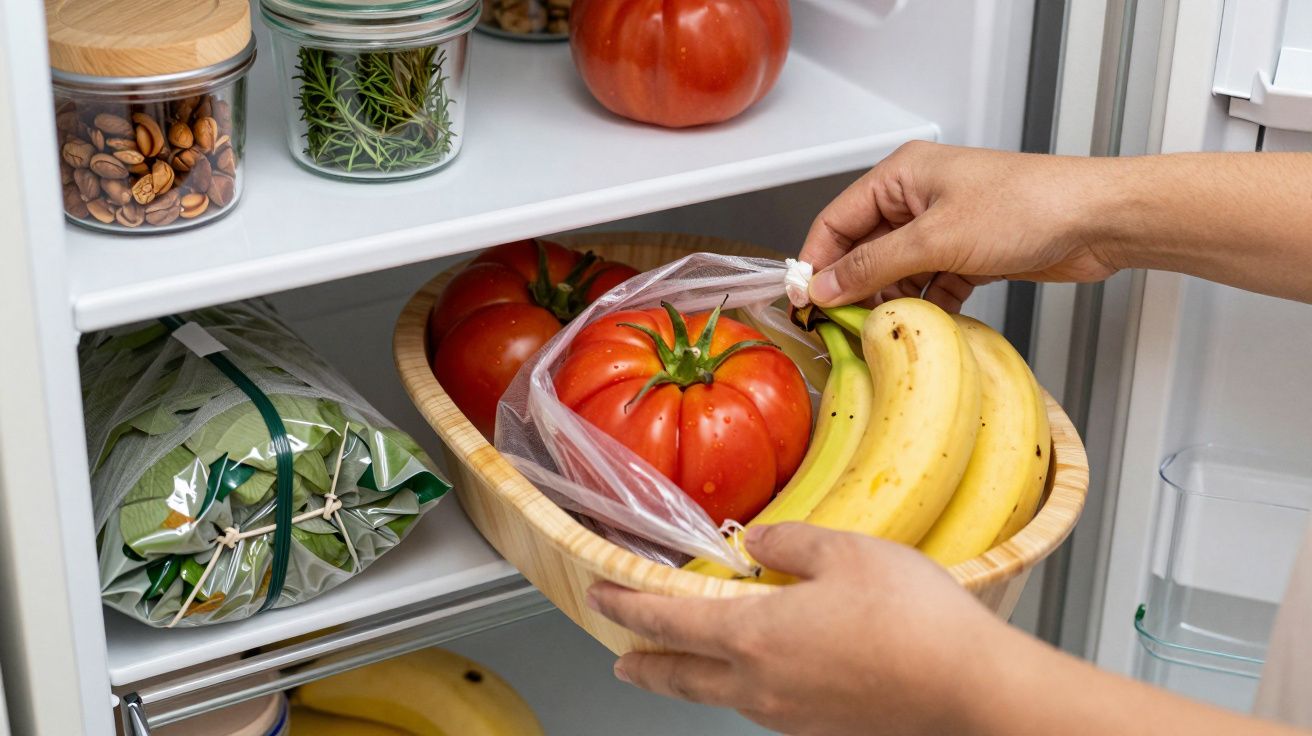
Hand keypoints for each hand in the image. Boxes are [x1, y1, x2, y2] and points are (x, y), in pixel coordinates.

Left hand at [586, 523, 1012, 735]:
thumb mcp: (845, 552)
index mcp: (754, 636)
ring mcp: (789, 713)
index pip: (668, 619)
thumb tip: (754, 543)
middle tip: (622, 655)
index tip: (602, 594)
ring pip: (718, 695)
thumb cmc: (913, 620)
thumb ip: (788, 542)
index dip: (627, 605)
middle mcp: (760, 684)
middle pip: (679, 676)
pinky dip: (737, 687)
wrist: (970, 688)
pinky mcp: (821, 726)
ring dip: (690, 676)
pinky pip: (760, 705)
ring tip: (684, 661)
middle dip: (644, 662)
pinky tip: (758, 672)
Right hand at [800, 141, 1120, 309]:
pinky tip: (924, 323)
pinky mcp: (970, 254)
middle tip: (838, 323)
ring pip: (897, 270)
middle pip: (864, 248)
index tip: (804, 301)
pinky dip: (925, 304)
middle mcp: (919, 197)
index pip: (837, 220)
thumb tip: (825, 286)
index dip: (817, 261)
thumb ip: (872, 266)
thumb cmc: (1027, 206)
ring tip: (884, 328)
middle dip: (853, 285)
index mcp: (903, 176)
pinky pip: (930, 283)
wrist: (1096, 220)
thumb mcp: (935, 239)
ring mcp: (945, 226)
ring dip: (890, 299)